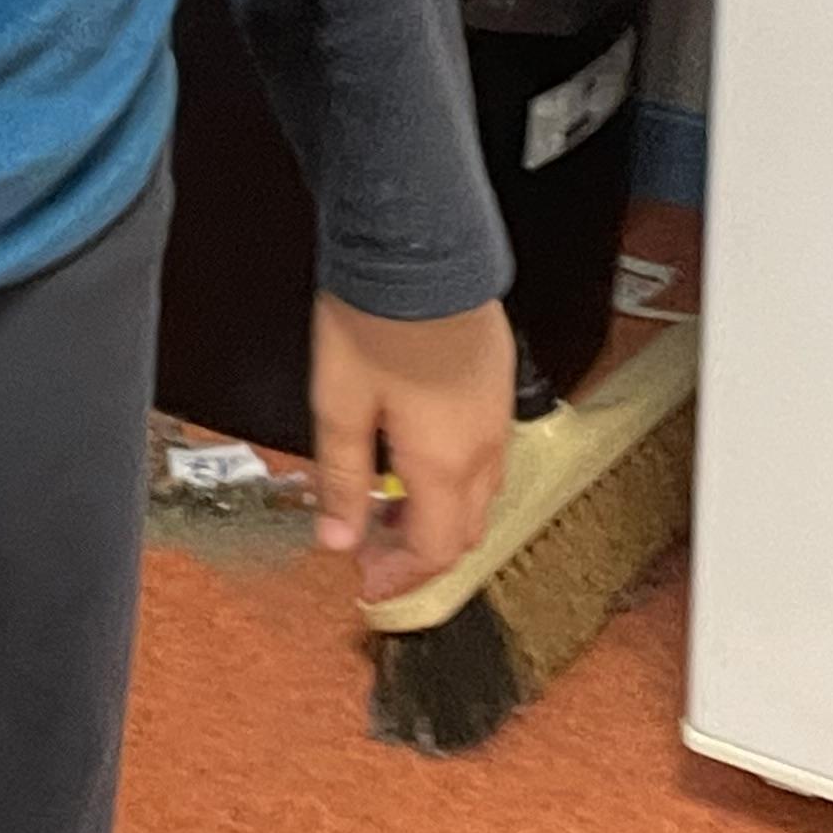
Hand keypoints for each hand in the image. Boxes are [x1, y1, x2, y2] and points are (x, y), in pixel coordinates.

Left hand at [309, 294, 515, 600]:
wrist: (419, 249)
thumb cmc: (376, 317)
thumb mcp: (338, 406)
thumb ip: (339, 479)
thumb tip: (336, 538)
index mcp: (443, 462)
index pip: (432, 550)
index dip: (400, 577)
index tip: (368, 583)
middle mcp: (482, 448)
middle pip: (462, 532)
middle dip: (418, 553)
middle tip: (371, 549)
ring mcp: (496, 418)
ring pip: (479, 497)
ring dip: (436, 516)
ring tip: (384, 505)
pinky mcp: (496, 390)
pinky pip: (485, 458)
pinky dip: (453, 481)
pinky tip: (414, 461)